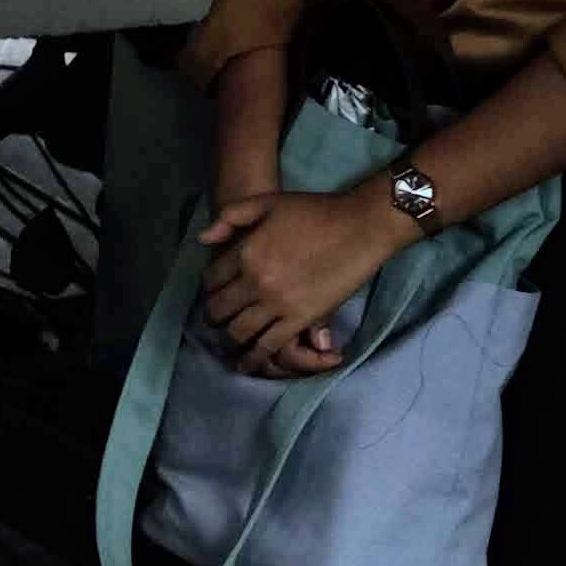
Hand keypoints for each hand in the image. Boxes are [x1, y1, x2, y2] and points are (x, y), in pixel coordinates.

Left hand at [199, 186, 402, 379]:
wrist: (362, 224)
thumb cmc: (317, 210)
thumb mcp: (270, 201)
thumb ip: (233, 215)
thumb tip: (202, 239)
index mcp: (246, 252)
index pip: (210, 281)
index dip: (210, 287)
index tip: (216, 291)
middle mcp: (256, 281)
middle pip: (218, 310)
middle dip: (214, 315)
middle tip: (219, 318)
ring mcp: (277, 303)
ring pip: (237, 332)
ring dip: (229, 338)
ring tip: (232, 338)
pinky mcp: (299, 319)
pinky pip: (266, 347)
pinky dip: (252, 358)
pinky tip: (246, 364)